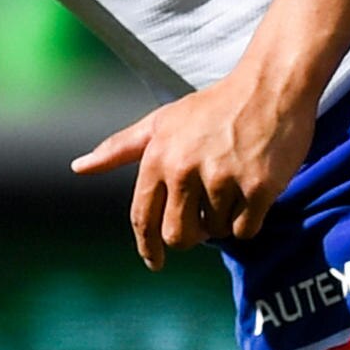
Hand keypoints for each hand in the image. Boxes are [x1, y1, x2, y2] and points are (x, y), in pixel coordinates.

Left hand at [73, 68, 320, 267]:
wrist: (271, 87)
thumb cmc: (214, 106)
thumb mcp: (161, 122)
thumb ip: (119, 148)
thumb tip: (79, 167)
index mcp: (159, 157)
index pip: (142, 218)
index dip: (147, 247)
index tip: (156, 262)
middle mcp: (186, 170)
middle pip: (178, 235)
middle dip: (191, 235)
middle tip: (204, 218)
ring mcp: (222, 179)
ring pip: (215, 232)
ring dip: (223, 220)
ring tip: (233, 188)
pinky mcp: (258, 187)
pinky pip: (244, 230)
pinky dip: (247, 221)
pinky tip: (252, 193)